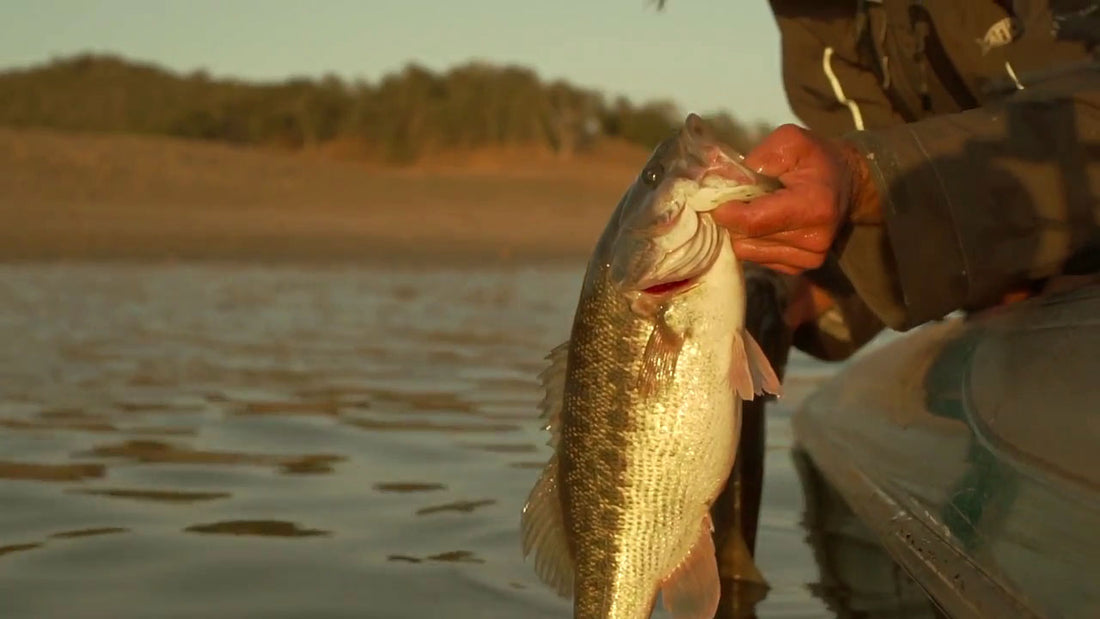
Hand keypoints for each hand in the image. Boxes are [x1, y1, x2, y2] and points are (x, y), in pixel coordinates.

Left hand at [713, 124, 879, 274]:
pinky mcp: (800, 268)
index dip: (728, 212)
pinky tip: (763, 225)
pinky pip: (758, 260)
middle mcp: (814, 240)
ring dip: (741, 233)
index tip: (717, 201)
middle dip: (733, 221)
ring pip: (748, 253)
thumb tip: (728, 176)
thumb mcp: (792, 141)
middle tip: (735, 202)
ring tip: (752, 211)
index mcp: (813, 207)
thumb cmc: (817, 160)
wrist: (847, 183)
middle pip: (747, 240)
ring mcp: (808, 259)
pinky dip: (753, 242)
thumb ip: (762, 155)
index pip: (754, 221)